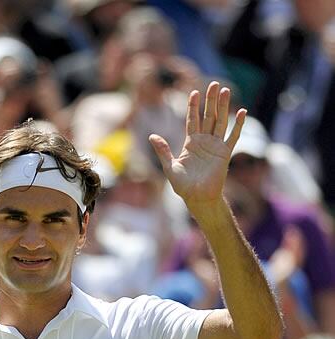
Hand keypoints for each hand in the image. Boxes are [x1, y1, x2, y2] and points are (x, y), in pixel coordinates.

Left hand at [149, 81, 245, 209]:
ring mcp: (216, 146)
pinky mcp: (225, 154)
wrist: (197, 198)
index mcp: (190, 143)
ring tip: (225, 91)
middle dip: (210, 100)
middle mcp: (204, 142)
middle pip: (208, 116)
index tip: (194, 92)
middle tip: (213, 84)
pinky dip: (238, 125)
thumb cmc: (183, 186)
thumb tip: (152, 136)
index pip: (192, 120)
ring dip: (223, 107)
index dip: (193, 106)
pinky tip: (242, 112)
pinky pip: (233, 136)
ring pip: (221, 121)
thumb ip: (163, 151)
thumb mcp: (169, 167)